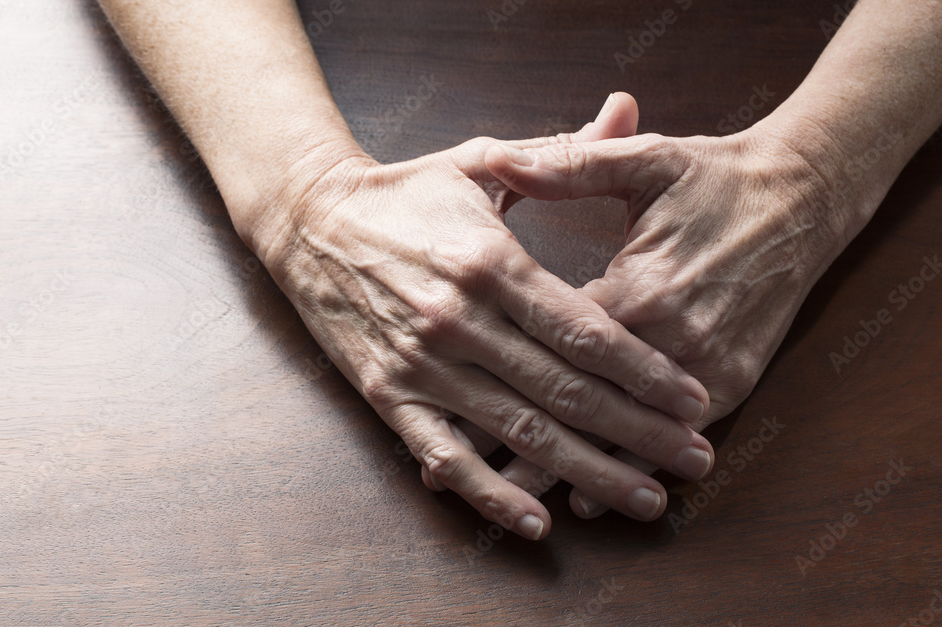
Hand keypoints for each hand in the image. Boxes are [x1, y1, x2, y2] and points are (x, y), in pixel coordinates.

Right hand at [251, 95, 714, 538]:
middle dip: (638, 431)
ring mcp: (423, 364)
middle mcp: (461, 321)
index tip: (692, 400)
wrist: (310, 223)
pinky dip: (488, 492)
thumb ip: (558, 152)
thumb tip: (627, 108)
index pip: (585, 330)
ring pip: (517, 431)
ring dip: (585, 471)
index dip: (645, 371)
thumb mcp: (478, 161)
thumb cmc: (405, 195)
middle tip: (695, 459)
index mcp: (491, 263)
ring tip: (645, 499)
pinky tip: (535, 519)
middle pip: (565, 390)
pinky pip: (444, 454)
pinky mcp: (388, 394)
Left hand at [484, 116, 846, 516]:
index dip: (499, 371)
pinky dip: (628, 466)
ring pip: (624, 432)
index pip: (557, 344)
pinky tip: (590, 499)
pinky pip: (672, 439)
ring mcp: (706, 367)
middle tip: (459, 466)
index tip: (449, 394)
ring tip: (512, 498)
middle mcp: (671, 337)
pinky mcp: (734, 381)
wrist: (803, 198)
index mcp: (637, 285)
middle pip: (583, 401)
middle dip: (519, 437)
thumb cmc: (715, 177)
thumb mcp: (645, 160)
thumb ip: (570, 164)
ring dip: (568, 467)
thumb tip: (503, 158)